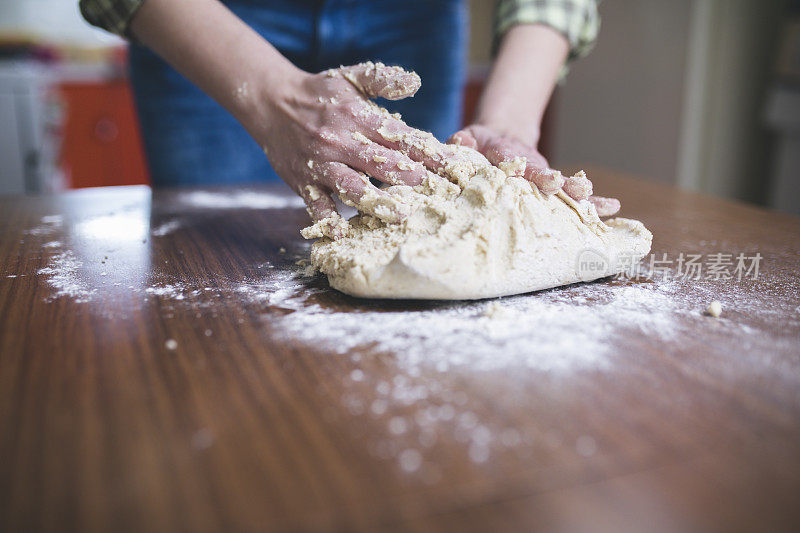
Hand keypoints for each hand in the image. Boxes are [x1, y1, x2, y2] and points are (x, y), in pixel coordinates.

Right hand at [245, 61, 435, 224]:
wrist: (270, 101)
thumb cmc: (318, 92)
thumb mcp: (351, 77)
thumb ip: (383, 79)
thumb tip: (415, 82)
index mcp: (358, 117)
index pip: (400, 136)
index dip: (428, 151)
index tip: (452, 165)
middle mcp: (341, 142)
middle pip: (381, 162)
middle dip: (410, 177)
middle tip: (436, 191)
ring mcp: (321, 164)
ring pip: (351, 186)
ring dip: (376, 200)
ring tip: (400, 213)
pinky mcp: (303, 182)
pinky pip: (316, 205)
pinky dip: (327, 220)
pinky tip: (341, 234)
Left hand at [449, 124, 619, 216]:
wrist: (500, 138)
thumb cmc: (477, 145)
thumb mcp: (468, 139)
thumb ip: (463, 141)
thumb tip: (458, 139)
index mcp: (507, 157)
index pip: (517, 163)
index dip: (528, 170)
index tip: (539, 175)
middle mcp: (529, 167)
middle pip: (544, 175)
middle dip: (556, 182)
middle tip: (569, 188)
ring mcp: (543, 177)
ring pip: (563, 186)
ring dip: (578, 194)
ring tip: (598, 201)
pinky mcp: (551, 187)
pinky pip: (572, 197)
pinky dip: (591, 203)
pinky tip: (612, 208)